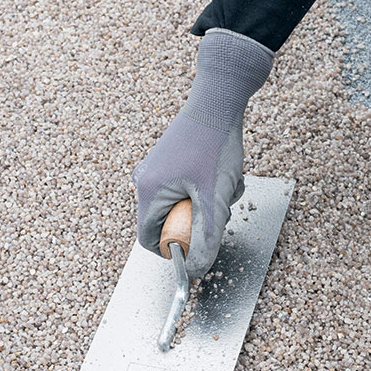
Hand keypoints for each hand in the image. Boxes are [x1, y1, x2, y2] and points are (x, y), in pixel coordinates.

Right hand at [132, 29, 272, 277]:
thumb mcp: (215, 198)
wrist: (219, 100)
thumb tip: (197, 270)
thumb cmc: (214, 144)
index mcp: (148, 192)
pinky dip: (207, 189)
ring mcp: (156, 170)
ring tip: (225, 186)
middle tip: (219, 209)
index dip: (173, 251)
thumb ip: (206, 237)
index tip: (198, 250)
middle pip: (169, 222)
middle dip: (198, 222)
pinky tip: (223, 175)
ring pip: (183, 205)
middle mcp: (145, 181)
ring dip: (208, 204)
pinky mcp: (170, 161)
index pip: (149, 239)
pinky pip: (187, 189)